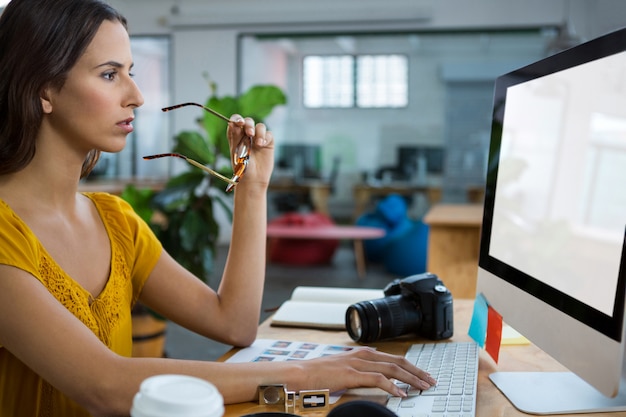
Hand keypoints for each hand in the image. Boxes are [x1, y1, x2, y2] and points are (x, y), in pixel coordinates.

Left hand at [227, 115, 273, 188]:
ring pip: (260, 126)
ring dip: (259, 132)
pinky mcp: (268, 143)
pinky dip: (266, 137)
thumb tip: (232, 123)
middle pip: (248, 121)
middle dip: (249, 125)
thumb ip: (234, 137)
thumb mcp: (236, 152)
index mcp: (236, 135)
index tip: (239, 123)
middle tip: (249, 133)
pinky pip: (268, 134)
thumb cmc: (241, 167)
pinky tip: (262, 145)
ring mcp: (258, 138)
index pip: (236, 121)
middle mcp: (246, 135)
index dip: (237, 119)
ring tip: (258, 144)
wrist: (253, 180)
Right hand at [302, 348, 436, 396]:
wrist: (300, 373)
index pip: (394, 358)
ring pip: (392, 369)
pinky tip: (401, 394)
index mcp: (363, 353)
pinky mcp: (352, 374)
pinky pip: (378, 380)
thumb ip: (361, 370)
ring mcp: (358, 363)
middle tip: (431, 381)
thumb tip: (377, 378)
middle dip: (417, 371)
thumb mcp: (344, 368)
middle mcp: (363, 355)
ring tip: (423, 387)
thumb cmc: (320, 373)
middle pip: (398, 361)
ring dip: (411, 379)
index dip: (411, 366)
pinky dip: (393, 386)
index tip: (424, 375)